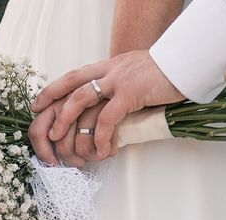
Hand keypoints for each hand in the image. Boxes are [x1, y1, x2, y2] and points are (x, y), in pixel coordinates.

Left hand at [32, 50, 184, 159]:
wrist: (187, 63)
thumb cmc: (166, 74)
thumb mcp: (137, 74)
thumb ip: (122, 84)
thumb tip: (114, 102)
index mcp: (109, 66)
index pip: (74, 76)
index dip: (54, 89)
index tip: (39, 103)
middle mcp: (109, 70)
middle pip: (71, 87)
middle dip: (54, 108)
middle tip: (47, 132)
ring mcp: (118, 80)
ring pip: (82, 100)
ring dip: (69, 123)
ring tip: (65, 145)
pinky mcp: (131, 94)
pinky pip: (108, 118)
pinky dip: (102, 137)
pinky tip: (102, 152)